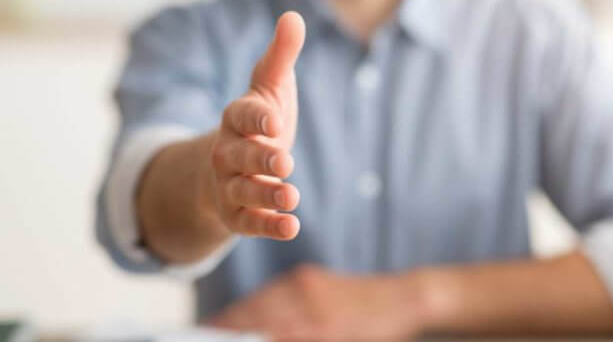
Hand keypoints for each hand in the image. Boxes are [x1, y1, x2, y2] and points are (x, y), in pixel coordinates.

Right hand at [205, 11, 304, 239]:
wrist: (231, 166)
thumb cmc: (258, 121)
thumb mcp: (269, 88)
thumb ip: (280, 56)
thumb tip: (293, 16)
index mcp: (236, 118)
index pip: (241, 115)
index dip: (257, 118)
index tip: (275, 121)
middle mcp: (227, 152)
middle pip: (239, 156)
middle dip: (260, 159)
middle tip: (285, 161)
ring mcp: (230, 185)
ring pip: (243, 191)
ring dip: (266, 194)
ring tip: (291, 195)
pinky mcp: (238, 214)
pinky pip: (249, 222)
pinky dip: (268, 225)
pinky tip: (291, 227)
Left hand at [207, 264, 426, 340]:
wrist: (404, 296)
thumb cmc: (362, 301)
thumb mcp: (325, 293)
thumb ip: (296, 308)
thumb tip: (261, 327)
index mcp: (300, 282)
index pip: (256, 302)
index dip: (229, 318)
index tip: (206, 330)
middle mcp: (303, 291)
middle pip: (256, 313)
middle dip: (228, 329)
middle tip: (203, 335)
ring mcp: (316, 309)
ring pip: (270, 326)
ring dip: (244, 334)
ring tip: (217, 338)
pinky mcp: (331, 326)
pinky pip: (294, 335)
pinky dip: (273, 338)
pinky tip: (259, 341)